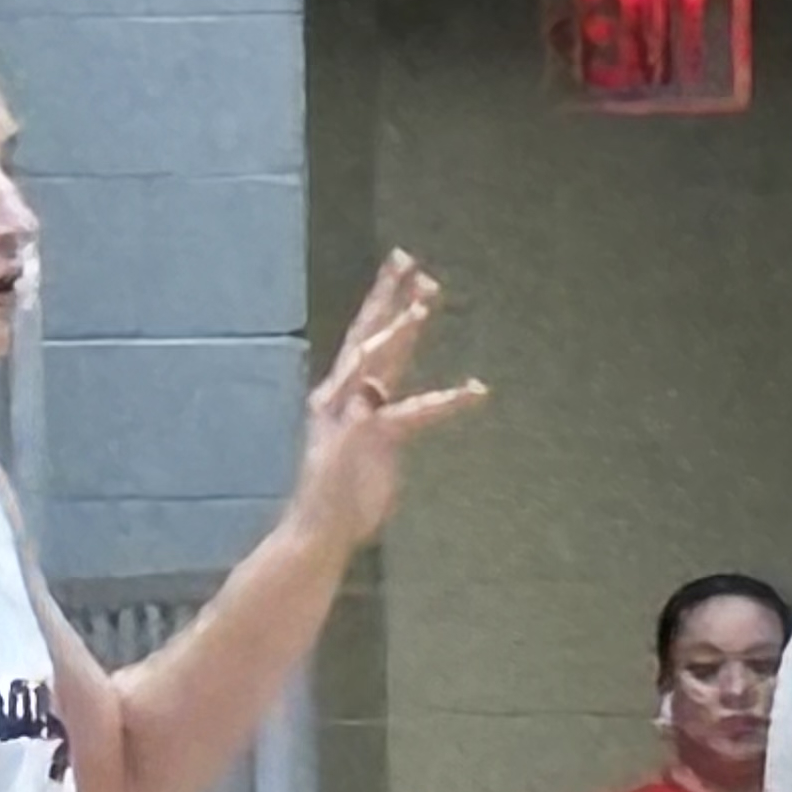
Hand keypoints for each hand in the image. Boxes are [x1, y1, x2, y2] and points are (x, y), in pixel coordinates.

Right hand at [292, 253, 487, 556]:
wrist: (317, 533)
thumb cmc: (343, 500)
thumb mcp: (365, 451)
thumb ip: (378, 427)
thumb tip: (389, 416)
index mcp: (341, 397)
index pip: (364, 340)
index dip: (384, 305)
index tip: (405, 274)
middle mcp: (340, 397)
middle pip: (365, 333)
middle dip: (385, 295)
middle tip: (406, 258)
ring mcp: (349, 415)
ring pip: (376, 359)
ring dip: (400, 328)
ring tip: (425, 299)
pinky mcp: (365, 437)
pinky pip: (412, 411)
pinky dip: (447, 401)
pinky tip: (474, 392)